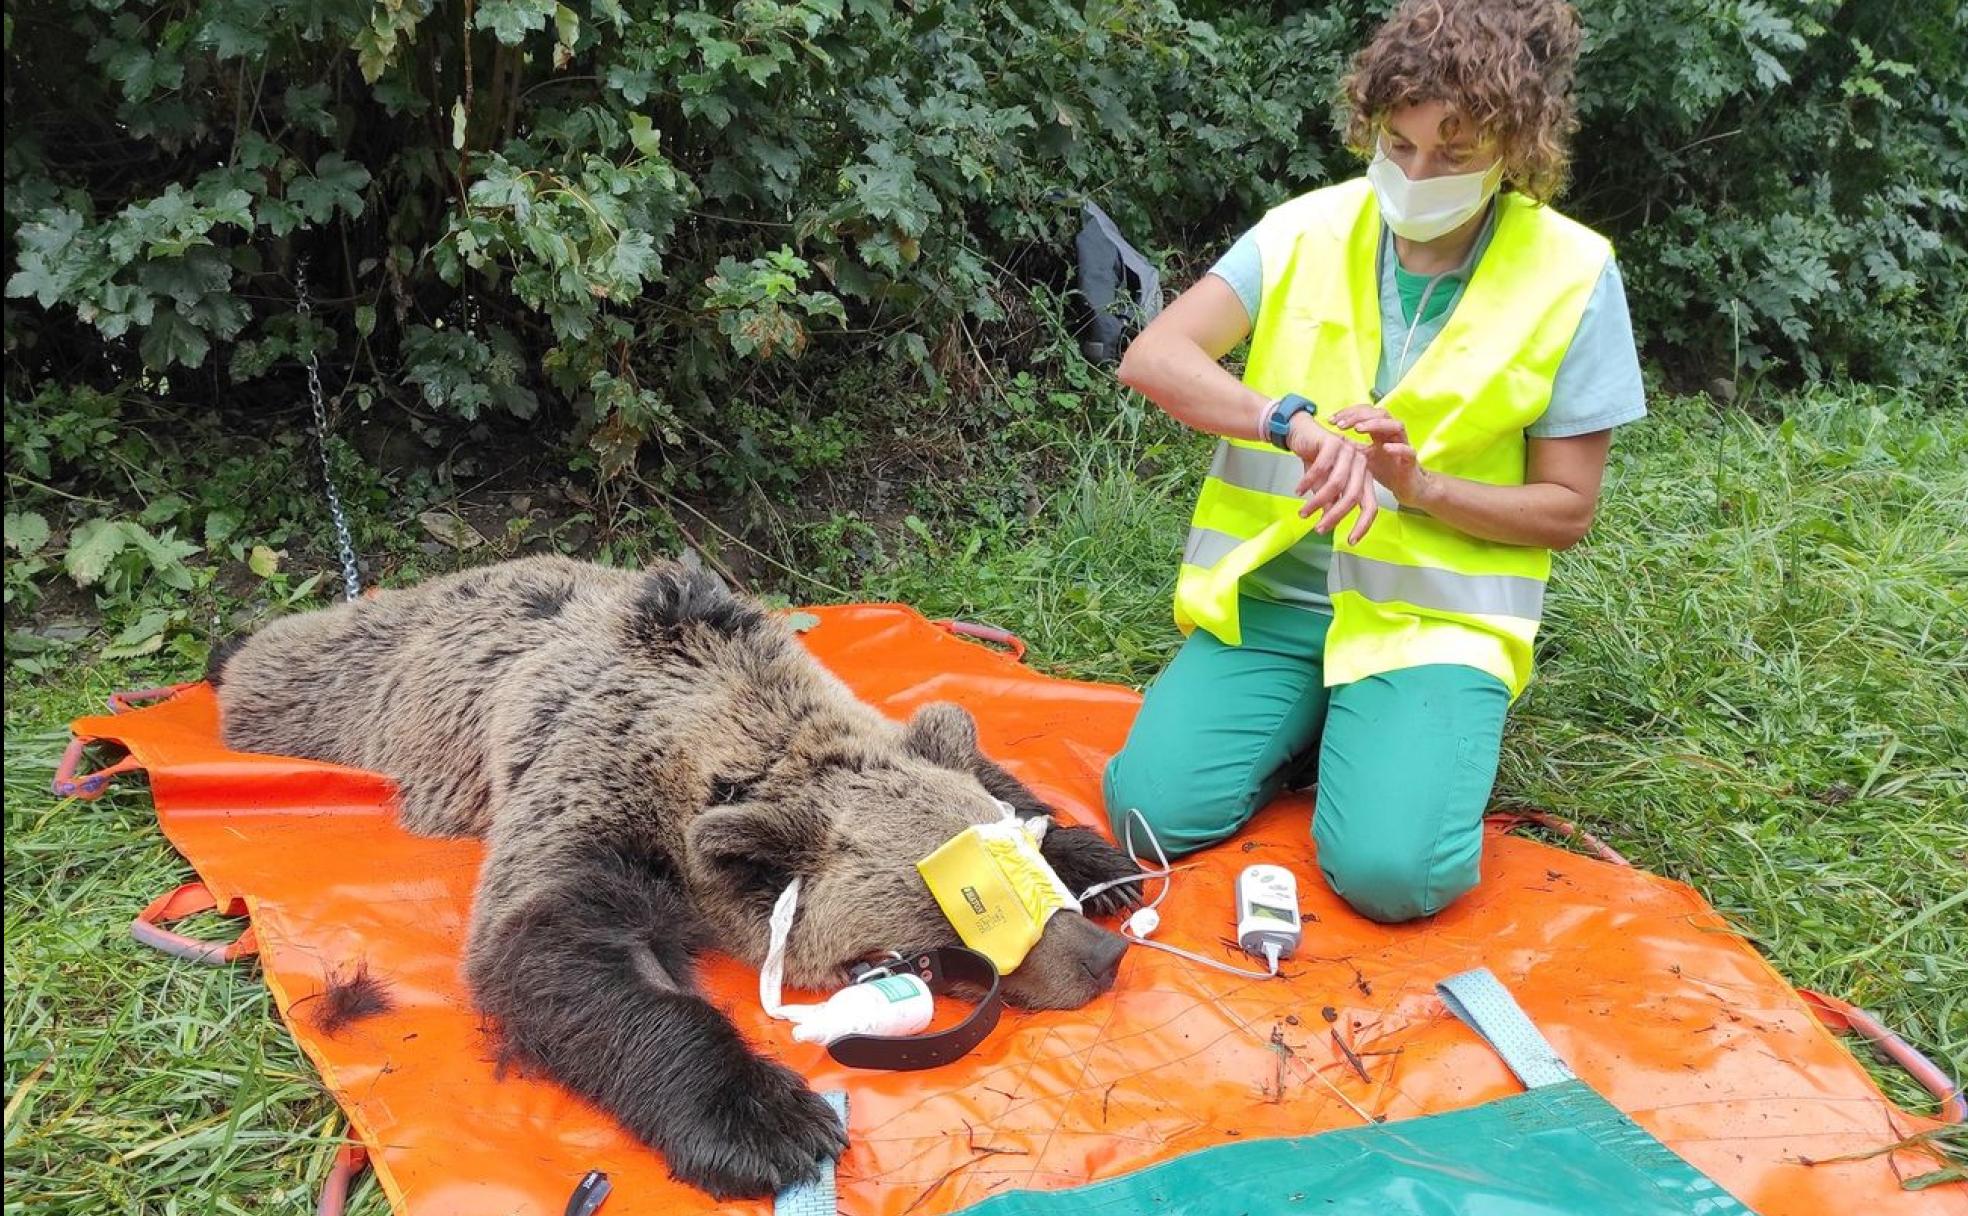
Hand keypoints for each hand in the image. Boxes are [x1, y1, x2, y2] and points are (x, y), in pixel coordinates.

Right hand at [1286, 413, 1378, 543]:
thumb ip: (1330, 501)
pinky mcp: (1333, 443)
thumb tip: (1329, 521)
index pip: (1370, 505)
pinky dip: (1308, 482)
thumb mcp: (1323, 485)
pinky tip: (1298, 490)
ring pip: (1336, 484)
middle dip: (1335, 516)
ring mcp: (1348, 452)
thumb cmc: (1315, 459)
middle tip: (1319, 529)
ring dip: (1317, 501)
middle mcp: (1361, 464)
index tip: (1351, 541)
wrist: (1302, 432)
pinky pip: (1320, 469)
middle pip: (1352, 497)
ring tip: (1303, 512)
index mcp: (1364, 477)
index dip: (1363, 525)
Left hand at [1331, 404, 1430, 506]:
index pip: (1366, 412)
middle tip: (1340, 423)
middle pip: (1380, 413)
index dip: (1349, 412)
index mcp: (1380, 430)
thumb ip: (1348, 448)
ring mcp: (1403, 445)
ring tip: (1358, 429)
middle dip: (1359, 415)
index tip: (1331, 420)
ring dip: (1376, 425)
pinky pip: (1408, 450)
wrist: (1405, 487)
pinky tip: (1385, 447)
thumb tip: (1324, 444)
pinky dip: (1398, 447)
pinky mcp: (1411, 461)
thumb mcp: (1361, 458)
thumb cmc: (1385, 470)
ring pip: (1396, 425)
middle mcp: (1392, 433)